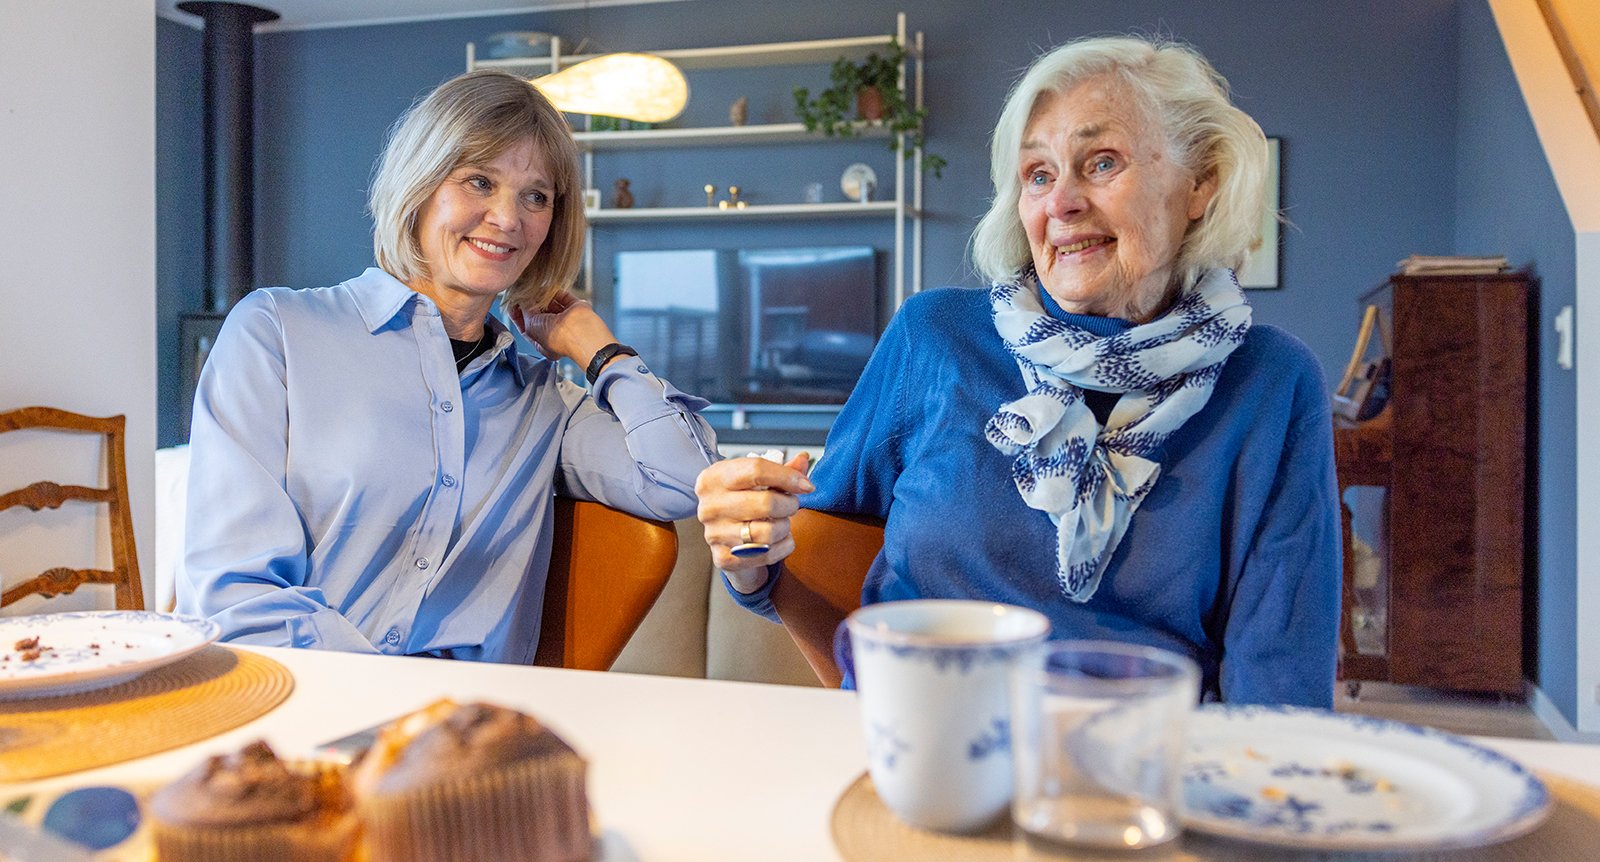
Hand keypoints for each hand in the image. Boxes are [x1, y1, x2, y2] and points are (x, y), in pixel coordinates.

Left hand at [510, 291, 617, 366]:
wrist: (582, 333)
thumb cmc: (559, 338)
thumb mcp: (532, 326)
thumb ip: (525, 311)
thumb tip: (523, 300)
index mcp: (544, 343)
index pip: (527, 327)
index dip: (518, 315)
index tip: (512, 303)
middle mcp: (555, 332)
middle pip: (539, 314)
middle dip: (530, 304)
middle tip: (521, 292)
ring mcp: (567, 320)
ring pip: (551, 305)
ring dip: (542, 296)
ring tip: (532, 287)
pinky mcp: (576, 308)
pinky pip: (563, 297)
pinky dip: (555, 292)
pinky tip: (546, 287)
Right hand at [696, 452, 813, 586]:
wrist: (723, 532)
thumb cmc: (741, 499)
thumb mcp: (754, 478)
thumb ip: (781, 469)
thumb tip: (803, 460)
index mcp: (714, 478)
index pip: (756, 470)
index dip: (787, 476)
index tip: (806, 485)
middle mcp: (710, 506)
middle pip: (766, 503)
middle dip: (789, 504)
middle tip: (791, 504)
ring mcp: (714, 535)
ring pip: (768, 532)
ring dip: (785, 526)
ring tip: (781, 521)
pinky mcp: (724, 558)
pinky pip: (768, 554)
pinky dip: (782, 547)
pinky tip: (778, 539)